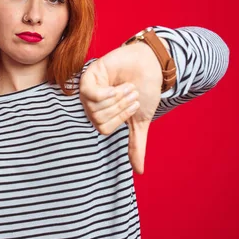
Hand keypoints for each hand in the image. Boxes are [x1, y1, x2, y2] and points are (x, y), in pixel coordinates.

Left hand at [79, 45, 162, 174]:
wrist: (150, 65)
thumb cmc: (144, 91)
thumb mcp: (140, 121)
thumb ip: (135, 145)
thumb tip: (139, 172)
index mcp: (100, 116)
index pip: (103, 129)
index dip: (121, 118)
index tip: (134, 106)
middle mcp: (90, 104)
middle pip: (98, 118)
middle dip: (121, 107)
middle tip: (132, 93)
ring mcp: (88, 89)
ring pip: (95, 107)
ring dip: (118, 98)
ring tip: (128, 87)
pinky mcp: (89, 75)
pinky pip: (91, 94)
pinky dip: (108, 92)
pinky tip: (117, 85)